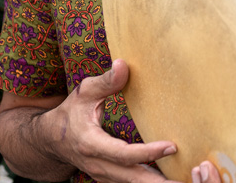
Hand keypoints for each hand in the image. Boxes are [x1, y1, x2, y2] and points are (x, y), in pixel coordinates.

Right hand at [36, 59, 188, 182]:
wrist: (50, 141)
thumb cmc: (70, 113)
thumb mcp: (84, 93)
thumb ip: (105, 81)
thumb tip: (123, 64)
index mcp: (92, 144)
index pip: (124, 154)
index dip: (148, 152)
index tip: (172, 146)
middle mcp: (98, 165)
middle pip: (133, 178)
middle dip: (158, 182)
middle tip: (185, 181)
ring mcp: (103, 175)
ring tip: (183, 182)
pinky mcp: (109, 178)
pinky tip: (170, 179)